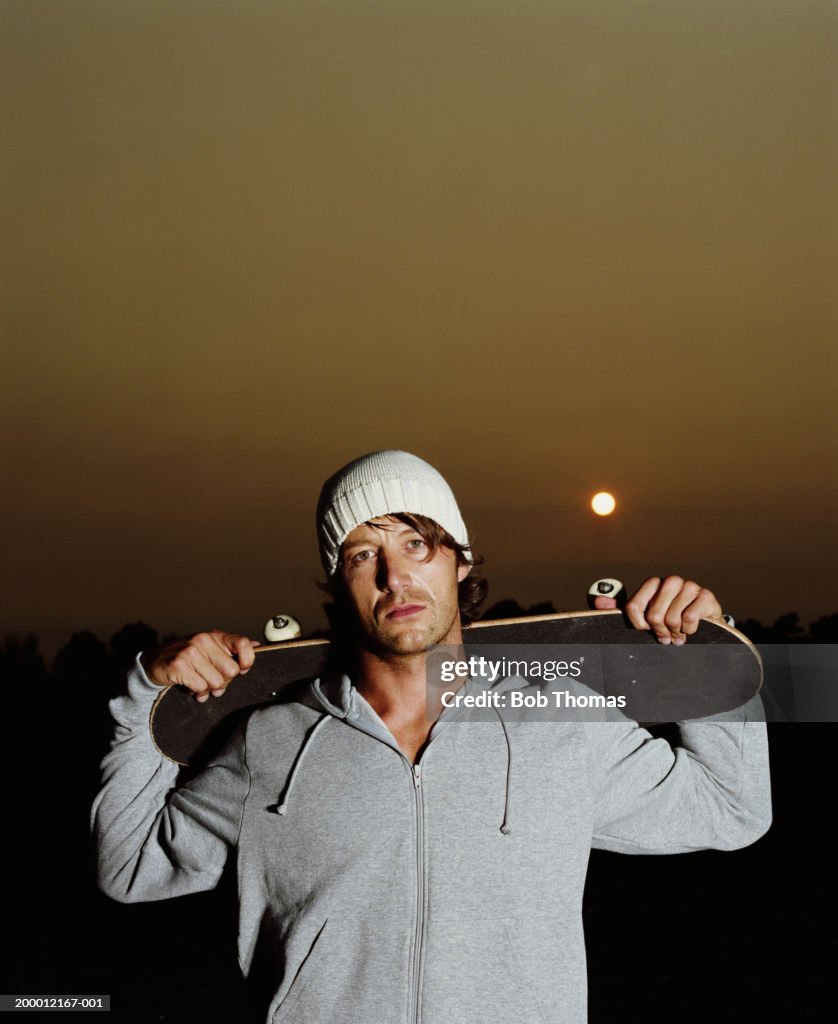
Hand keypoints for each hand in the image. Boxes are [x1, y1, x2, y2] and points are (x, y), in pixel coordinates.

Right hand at [141, 631, 259, 701]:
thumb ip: (233, 648)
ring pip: (216, 683)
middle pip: (231, 671)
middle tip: (212, 681)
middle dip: (224, 682)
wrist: (155, 661)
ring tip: (199, 684)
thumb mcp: (211, 648)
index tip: (241, 670)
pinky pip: (200, 688)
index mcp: (215, 635)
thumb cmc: (187, 657)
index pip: (243, 644)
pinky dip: (197, 692)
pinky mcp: (179, 666)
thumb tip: (258, 645)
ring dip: (208, 689)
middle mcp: (204, 640)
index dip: (247, 661)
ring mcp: (190, 652)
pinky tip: (191, 687)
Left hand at [624, 576, 723, 644]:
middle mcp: (670, 581)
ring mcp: (689, 586)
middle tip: (666, 635)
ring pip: (672, 619)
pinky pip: (689, 619)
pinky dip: (689, 630)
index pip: (633, 607)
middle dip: (659, 631)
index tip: (646, 629)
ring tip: (678, 633)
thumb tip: (597, 601)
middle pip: (654, 616)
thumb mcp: (645, 614)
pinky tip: (691, 629)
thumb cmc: (671, 617)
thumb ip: (622, 608)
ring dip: (675, 633)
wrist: (703, 620)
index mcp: (652, 583)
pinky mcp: (706, 596)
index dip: (638, 624)